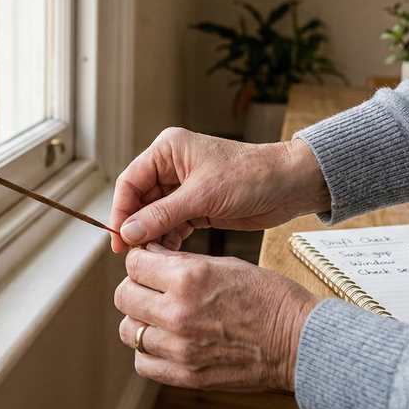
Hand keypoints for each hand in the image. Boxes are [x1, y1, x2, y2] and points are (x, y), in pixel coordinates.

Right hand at [110, 128, 329, 252]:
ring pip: (155, 216)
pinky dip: (168, 240)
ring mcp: (184, 188)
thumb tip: (129, 231)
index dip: (121, 210)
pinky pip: (172, 225)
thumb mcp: (203, 196)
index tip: (118, 238)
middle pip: (140, 200)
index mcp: (168, 150)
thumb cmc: (252, 176)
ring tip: (151, 258)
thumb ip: (163, 215)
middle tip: (132, 254)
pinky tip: (168, 256)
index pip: (130, 181)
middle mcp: (172, 166)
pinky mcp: (197, 206)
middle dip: (136, 226)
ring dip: (152, 236)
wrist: (290, 185)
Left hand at [114, 243, 319, 391]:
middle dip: (135, 287)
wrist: (299, 341)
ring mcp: (179, 348)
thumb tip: (150, 259)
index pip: (135, 264)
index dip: (141, 260)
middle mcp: (177, 312)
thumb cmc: (270, 298)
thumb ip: (183, 263)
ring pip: (129, 330)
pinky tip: (164, 341)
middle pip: (124, 296)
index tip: (150, 264)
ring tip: (159, 316)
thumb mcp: (226, 264)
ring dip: (139, 320)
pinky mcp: (186, 375)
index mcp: (189, 277)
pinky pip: (143, 362)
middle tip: (151, 288)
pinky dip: (148, 351)